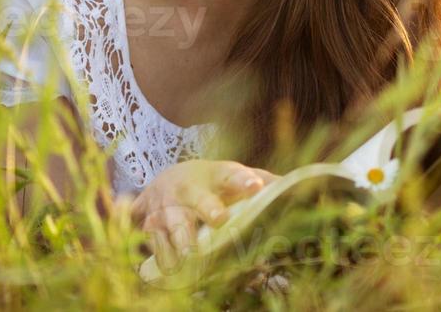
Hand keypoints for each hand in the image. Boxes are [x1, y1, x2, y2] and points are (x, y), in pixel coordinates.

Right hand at [127, 160, 277, 272]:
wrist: (170, 180)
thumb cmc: (212, 184)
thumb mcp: (233, 177)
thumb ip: (262, 181)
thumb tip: (294, 189)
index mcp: (213, 177)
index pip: (230, 176)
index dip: (243, 180)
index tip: (256, 186)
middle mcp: (186, 190)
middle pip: (194, 202)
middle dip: (202, 214)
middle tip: (214, 225)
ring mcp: (163, 206)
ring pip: (166, 225)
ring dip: (175, 242)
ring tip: (186, 258)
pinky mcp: (145, 220)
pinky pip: (147, 236)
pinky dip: (153, 249)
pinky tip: (162, 264)